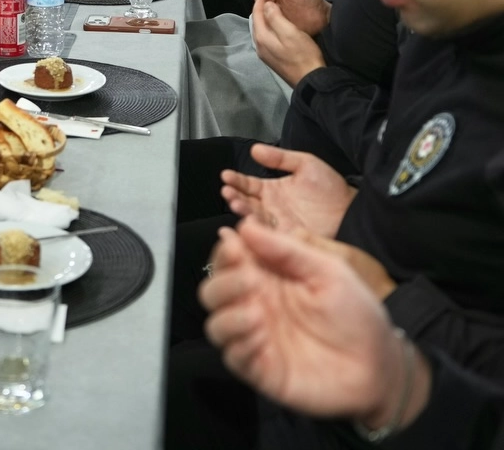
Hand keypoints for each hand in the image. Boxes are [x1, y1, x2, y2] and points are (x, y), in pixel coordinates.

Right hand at [200, 220, 427, 429]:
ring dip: (227, 316)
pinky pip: (233, 357)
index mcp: (268, 279)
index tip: (234, 246)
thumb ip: (287, 250)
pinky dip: (239, 345)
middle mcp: (256, 307)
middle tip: (248, 279)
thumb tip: (245, 226)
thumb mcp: (329, 271)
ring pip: (216, 325)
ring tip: (255, 313)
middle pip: (213, 292)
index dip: (225, 252)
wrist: (380, 366)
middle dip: (222, 283)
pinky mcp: (261, 369)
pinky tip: (259, 337)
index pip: (229, 260)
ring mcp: (256, 339)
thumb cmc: (357, 316)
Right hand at [221, 144, 356, 237]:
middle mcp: (271, 208)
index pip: (247, 185)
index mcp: (272, 190)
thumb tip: (255, 149)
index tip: (226, 175)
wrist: (353, 209)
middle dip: (234, 196)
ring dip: (242, 210)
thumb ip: (280, 158)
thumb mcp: (306, 164)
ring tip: (235, 203)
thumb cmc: (331, 188)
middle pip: (245, 202)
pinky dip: (258, 228)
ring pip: (253, 217)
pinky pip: (268, 233)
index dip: (235, 180)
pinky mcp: (287, 236)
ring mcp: (277, 223)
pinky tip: (251, 221)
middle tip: (227, 191)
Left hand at [252, 0, 324, 87]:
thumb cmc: (302, 54)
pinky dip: (270, 26)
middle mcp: (259, 46)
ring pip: (262, 29)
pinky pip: (267, 37)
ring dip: (266, 17)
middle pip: (257, 22)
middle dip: (262, 7)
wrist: (311, 79)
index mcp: (261, 38)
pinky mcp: (273, 58)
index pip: (256, 14)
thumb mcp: (290, 32)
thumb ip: (275, 17)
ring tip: (275, 7)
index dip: (260, 0)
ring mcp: (265, 54)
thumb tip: (267, 5)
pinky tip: (278, 24)